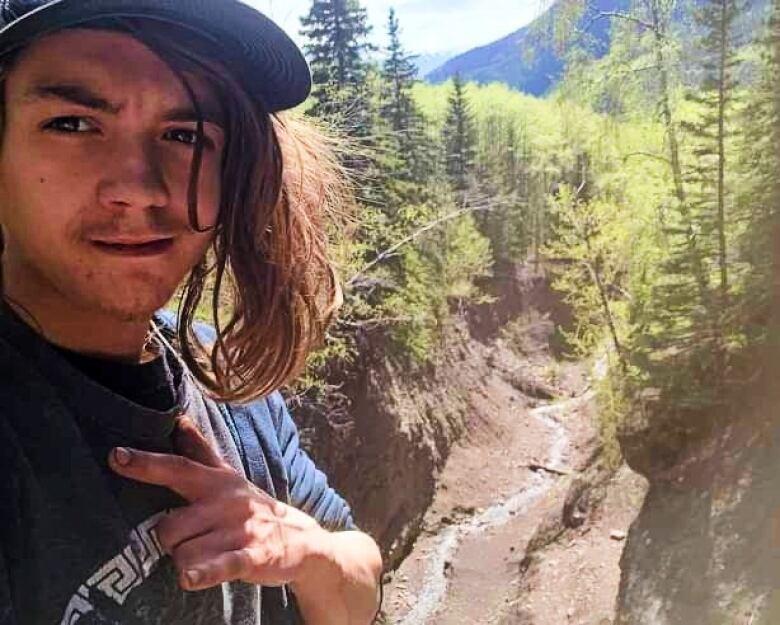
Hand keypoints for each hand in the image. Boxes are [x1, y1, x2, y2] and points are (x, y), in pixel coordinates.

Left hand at [108, 415, 332, 591]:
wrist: (300, 539)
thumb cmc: (252, 507)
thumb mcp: (228, 476)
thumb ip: (199, 450)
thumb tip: (178, 419)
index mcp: (216, 482)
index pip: (177, 467)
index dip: (146, 463)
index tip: (115, 455)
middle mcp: (225, 503)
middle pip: (169, 525)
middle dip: (168, 540)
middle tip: (186, 540)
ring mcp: (238, 531)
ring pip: (184, 552)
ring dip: (185, 562)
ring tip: (204, 557)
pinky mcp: (251, 558)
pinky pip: (218, 567)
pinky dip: (201, 573)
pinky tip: (188, 578)